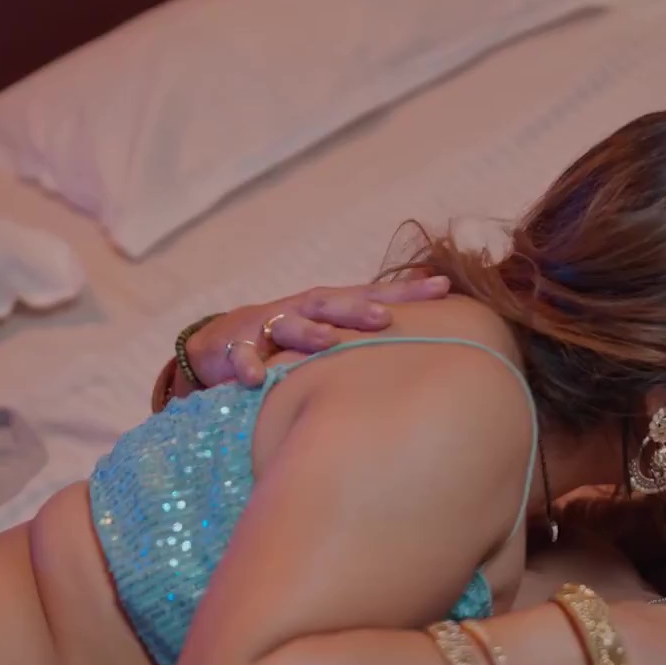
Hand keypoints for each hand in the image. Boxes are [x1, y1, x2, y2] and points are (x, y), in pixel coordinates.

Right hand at [187, 276, 451, 388]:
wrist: (220, 344)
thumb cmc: (288, 341)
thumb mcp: (327, 335)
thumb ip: (366, 340)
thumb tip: (425, 350)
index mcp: (330, 307)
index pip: (373, 296)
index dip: (407, 292)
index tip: (444, 286)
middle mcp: (302, 309)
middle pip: (333, 303)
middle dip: (358, 309)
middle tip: (383, 318)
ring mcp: (268, 325)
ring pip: (290, 324)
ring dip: (308, 332)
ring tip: (327, 342)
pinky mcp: (234, 346)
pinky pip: (241, 355)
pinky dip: (247, 365)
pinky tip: (254, 378)